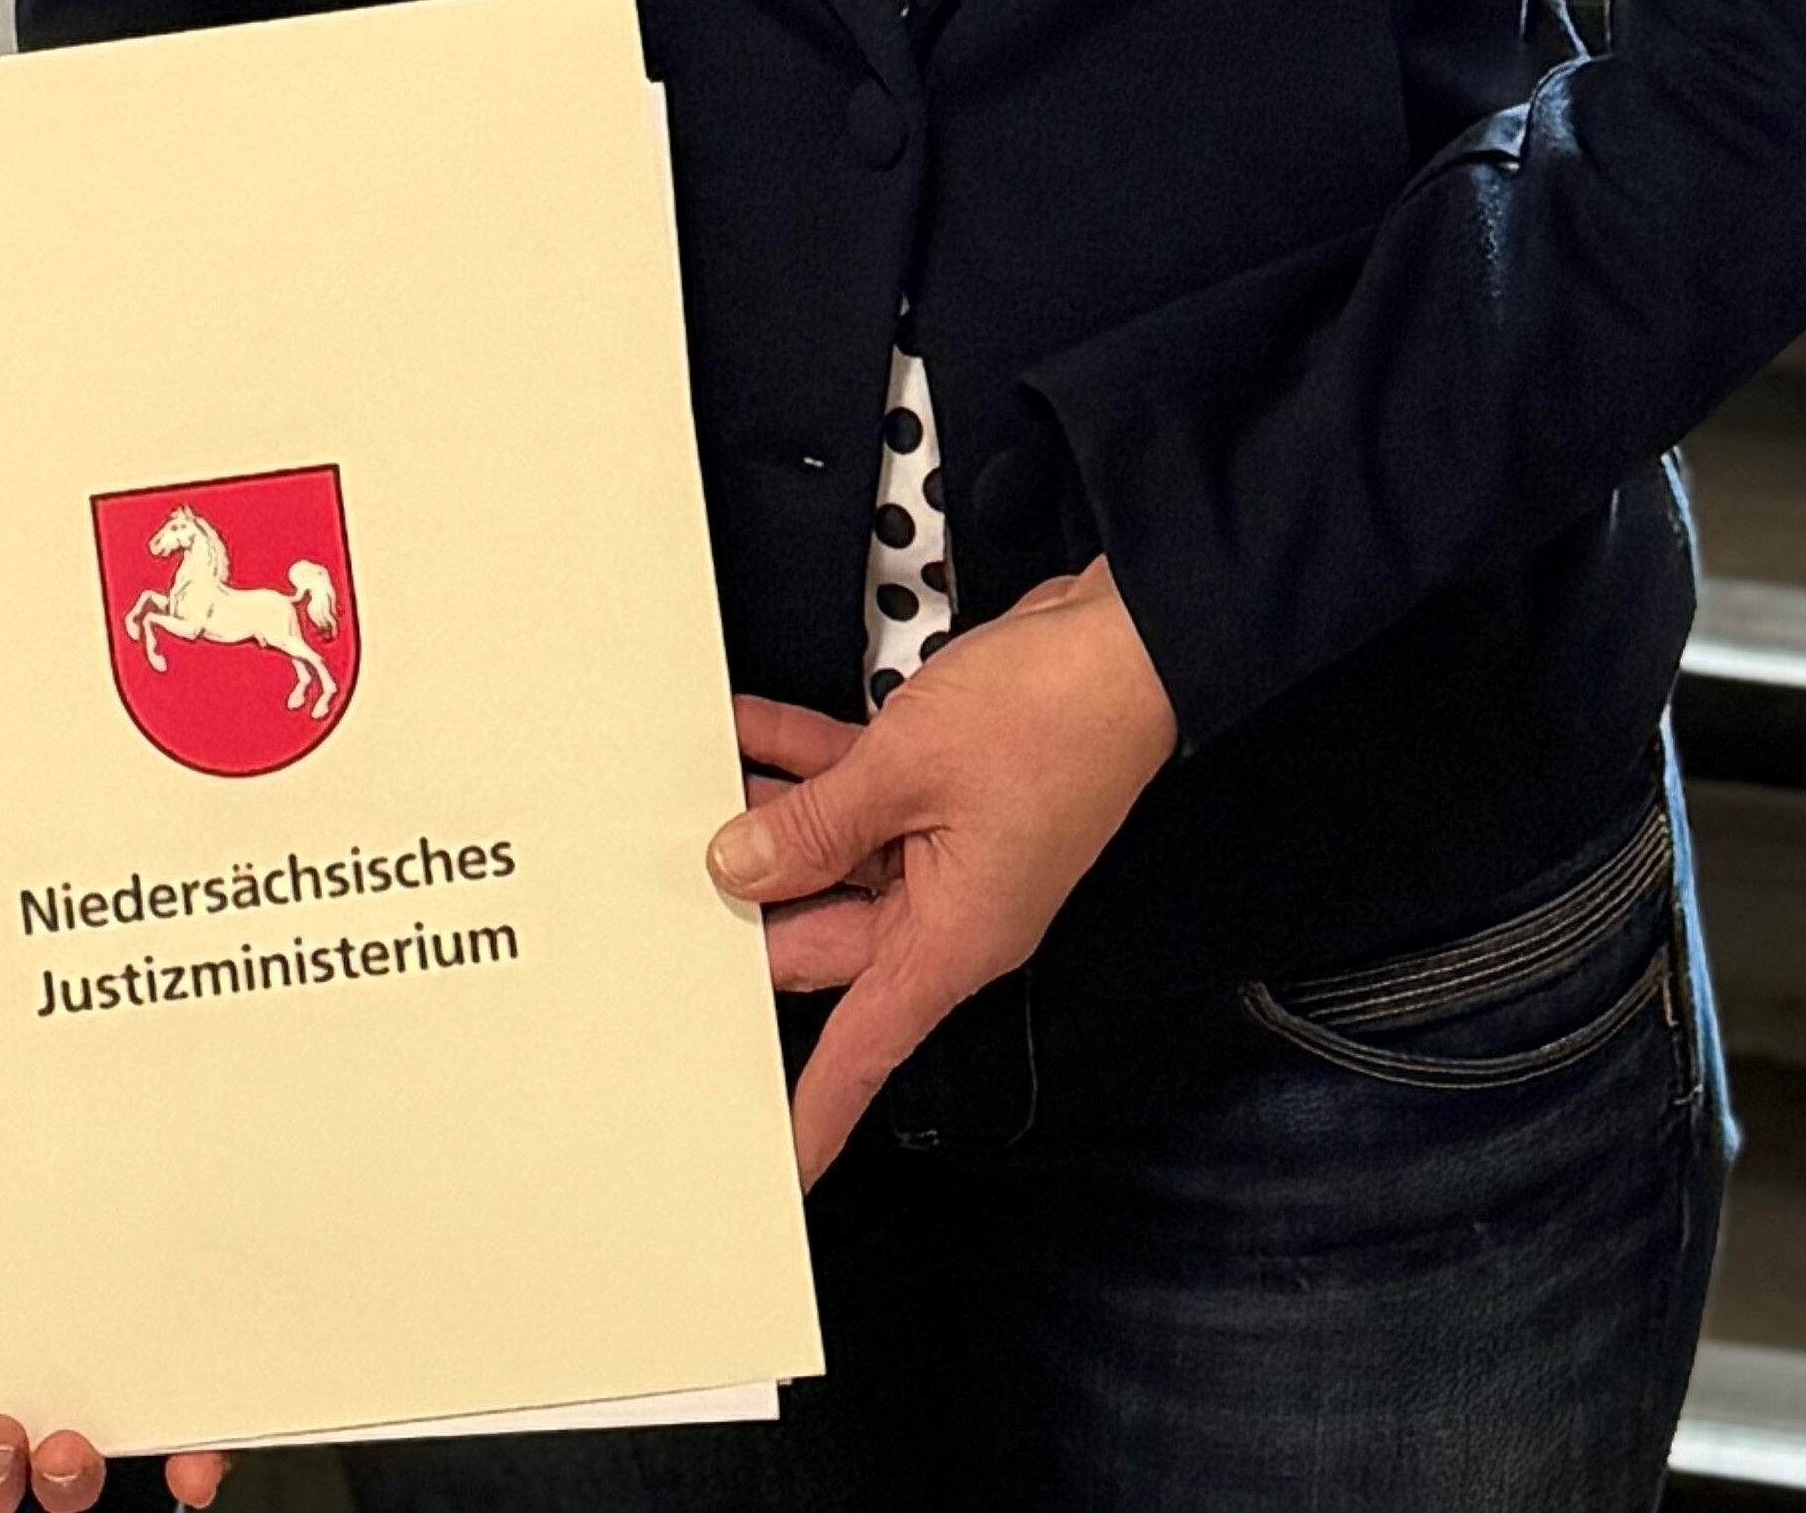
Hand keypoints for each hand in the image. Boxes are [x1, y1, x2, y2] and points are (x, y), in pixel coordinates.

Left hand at [706, 558, 1179, 1183]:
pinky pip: (857, 793)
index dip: (817, 1109)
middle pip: (829, 938)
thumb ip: (815, 822)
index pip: (866, 1047)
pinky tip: (752, 728)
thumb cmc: (1053, 719)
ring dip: (775, 821)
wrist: (1123, 645)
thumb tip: (744, 867)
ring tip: (705, 788)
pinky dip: (808, 764)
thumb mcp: (907, 768)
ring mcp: (947, 849)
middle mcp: (950, 906)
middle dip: (759, 911)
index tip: (776, 1161)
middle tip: (681, 889)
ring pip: (835, 857)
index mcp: (953, 937)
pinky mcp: (944, 791)